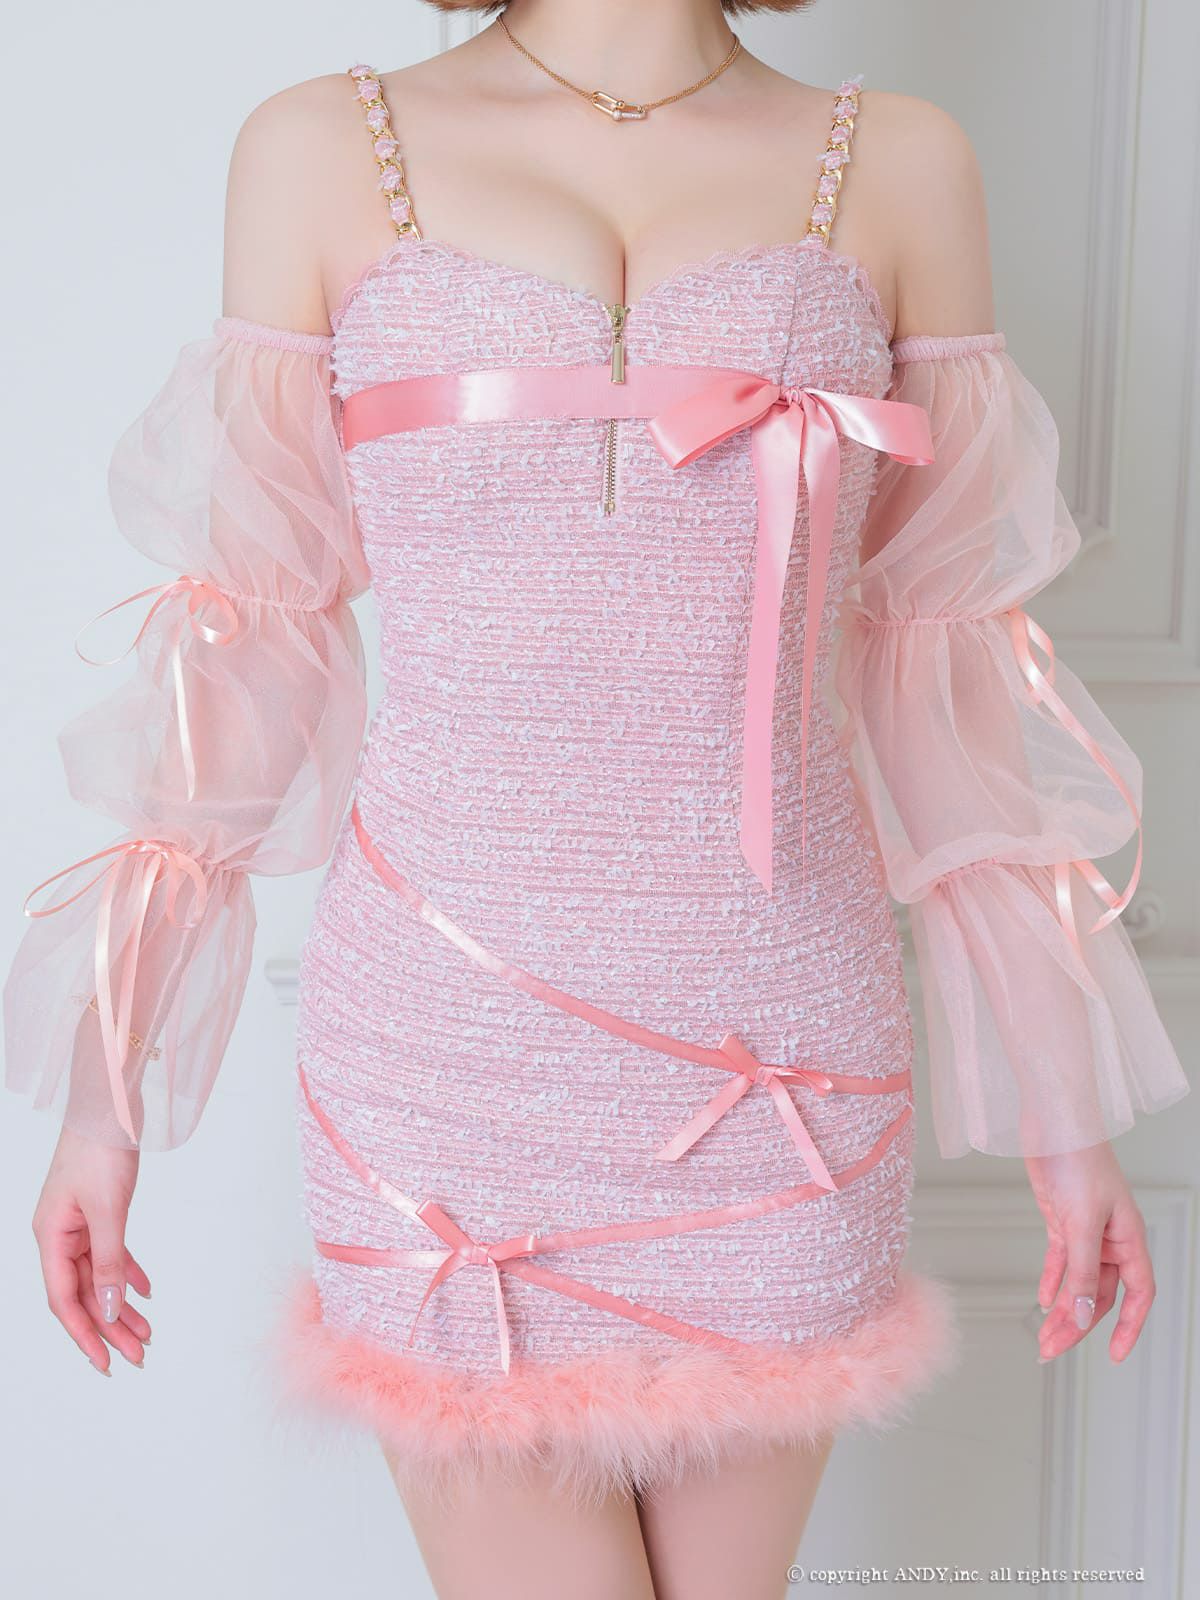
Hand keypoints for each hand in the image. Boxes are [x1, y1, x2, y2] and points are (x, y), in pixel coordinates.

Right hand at [32, 1123, 151, 1373]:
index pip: (65, 1300)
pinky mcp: (98, 1212)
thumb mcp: (109, 1210)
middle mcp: (60, 1236)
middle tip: (139, 1357)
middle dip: (111, 1327)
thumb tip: (111, 1309)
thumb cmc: (100, 1150)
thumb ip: (110, 1261)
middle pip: (85, 1293)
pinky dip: (128, 1273)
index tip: (106, 1363)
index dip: (86, 1334)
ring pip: (100, 1277)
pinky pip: (111, 1253)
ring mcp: (78, 1224)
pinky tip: (146, 1292)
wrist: (109, 1105)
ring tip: (148, 1333)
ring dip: (122, 1305)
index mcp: (51, 1237)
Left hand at [1024, 1140, 1152, 1364]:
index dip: (1130, 1326)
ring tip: (1043, 1335)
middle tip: (1052, 1349)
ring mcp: (1085, 1230)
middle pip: (1100, 1294)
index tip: (1116, 1356)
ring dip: (1061, 1308)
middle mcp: (1110, 1239)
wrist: (1053, 1124)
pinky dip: (1052, 1280)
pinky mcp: (1061, 1220)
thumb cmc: (1079, 1161)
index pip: (1138, 1294)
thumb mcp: (1081, 1222)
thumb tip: (1083, 1316)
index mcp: (1129, 1238)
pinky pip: (1060, 1261)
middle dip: (1078, 1324)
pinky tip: (1043, 1299)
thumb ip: (1082, 1272)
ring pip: (1078, 1282)